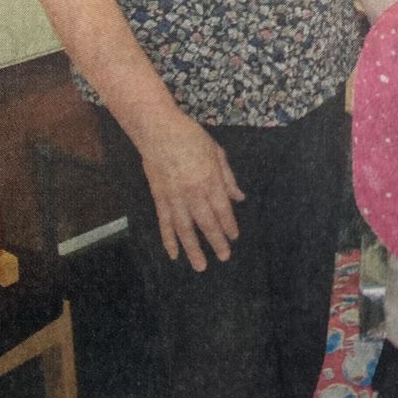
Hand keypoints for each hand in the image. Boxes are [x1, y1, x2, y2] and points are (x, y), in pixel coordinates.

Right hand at [134, 108, 244, 271]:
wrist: (158, 131)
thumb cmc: (191, 137)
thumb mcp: (216, 152)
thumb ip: (227, 177)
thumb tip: (239, 197)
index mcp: (210, 180)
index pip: (222, 209)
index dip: (229, 225)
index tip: (234, 237)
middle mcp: (193, 192)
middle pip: (206, 222)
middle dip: (216, 241)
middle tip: (224, 257)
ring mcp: (174, 197)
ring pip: (185, 229)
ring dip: (193, 249)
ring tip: (200, 266)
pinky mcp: (159, 198)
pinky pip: (164, 223)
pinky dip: (168, 240)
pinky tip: (173, 254)